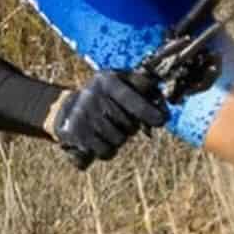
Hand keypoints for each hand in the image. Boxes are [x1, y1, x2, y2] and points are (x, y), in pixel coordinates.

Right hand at [46, 69, 167, 170]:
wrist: (68, 106)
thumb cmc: (108, 94)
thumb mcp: (124, 81)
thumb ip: (147, 89)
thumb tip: (165, 111)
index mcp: (106, 81)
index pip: (129, 98)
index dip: (147, 111)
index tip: (162, 120)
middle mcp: (91, 97)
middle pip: (128, 126)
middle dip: (132, 127)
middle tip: (122, 120)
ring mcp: (81, 117)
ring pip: (118, 142)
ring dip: (119, 139)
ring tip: (110, 128)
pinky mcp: (74, 135)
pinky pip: (104, 152)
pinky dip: (108, 150)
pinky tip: (100, 139)